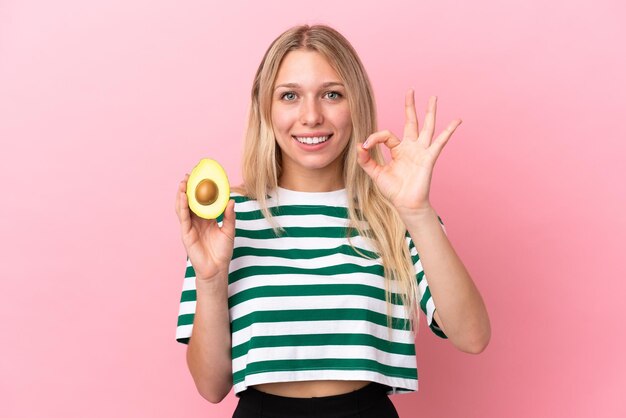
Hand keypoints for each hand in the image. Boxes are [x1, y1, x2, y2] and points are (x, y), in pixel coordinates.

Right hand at [174, 173, 235, 281]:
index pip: (201, 201)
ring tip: (183, 182)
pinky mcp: (186, 234)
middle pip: (189, 201)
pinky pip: (183, 218)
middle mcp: (196, 221)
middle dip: (188, 188)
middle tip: (189, 175)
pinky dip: (182, 206)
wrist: (217, 269)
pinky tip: (183, 197)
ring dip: (182, 194)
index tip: (200, 176)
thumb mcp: (229, 231)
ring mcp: (189, 227)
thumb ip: (229, 216)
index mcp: (206, 219)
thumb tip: (232, 200)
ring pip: (183, 207)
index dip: (199, 189)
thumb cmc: (223, 252)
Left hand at [356, 90, 461, 217]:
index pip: (386, 135)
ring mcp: (421, 151)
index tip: (365, 146)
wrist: (406, 204)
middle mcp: (411, 147)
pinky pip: (440, 142)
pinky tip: (457, 120)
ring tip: (433, 97)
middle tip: (410, 90)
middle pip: (411, 122)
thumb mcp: (375, 173)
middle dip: (410, 106)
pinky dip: (449, 131)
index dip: (374, 138)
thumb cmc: (393, 190)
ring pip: (427, 127)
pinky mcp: (429, 157)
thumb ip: (366, 160)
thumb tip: (360, 145)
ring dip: (430, 112)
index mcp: (398, 149)